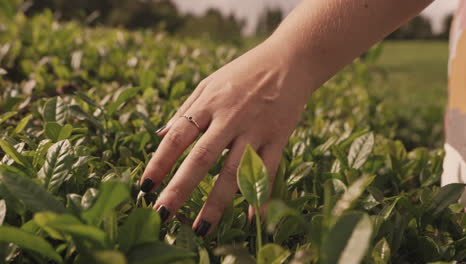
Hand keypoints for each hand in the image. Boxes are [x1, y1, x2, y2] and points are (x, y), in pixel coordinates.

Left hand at [139, 39, 314, 235]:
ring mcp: (256, 130)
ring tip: (201, 228)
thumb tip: (160, 136)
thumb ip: (186, 110)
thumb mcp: (209, 83)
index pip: (178, 137)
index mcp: (209, 103)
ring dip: (216, 202)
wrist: (290, 60)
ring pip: (234, 171)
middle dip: (180, 188)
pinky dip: (259, 195)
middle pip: (202, 158)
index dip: (159, 162)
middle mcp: (230, 118)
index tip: (145, 186)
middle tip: (163, 214)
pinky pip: (267, 171)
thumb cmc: (244, 72)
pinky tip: (251, 218)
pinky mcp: (278, 138)